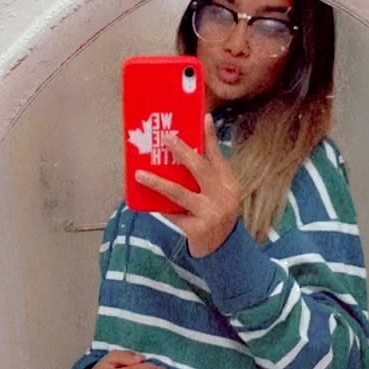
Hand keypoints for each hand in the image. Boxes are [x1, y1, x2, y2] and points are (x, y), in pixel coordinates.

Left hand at [134, 112, 241, 256]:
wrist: (223, 250)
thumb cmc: (215, 216)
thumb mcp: (219, 194)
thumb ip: (207, 176)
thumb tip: (183, 152)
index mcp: (229, 184)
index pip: (218, 157)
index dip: (210, 137)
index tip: (203, 118)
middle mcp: (223, 197)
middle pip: (200, 169)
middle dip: (182, 152)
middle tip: (165, 137)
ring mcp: (211, 213)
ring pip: (179, 193)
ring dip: (158, 182)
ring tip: (140, 174)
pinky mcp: (198, 229)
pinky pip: (173, 214)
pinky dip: (160, 206)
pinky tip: (146, 201)